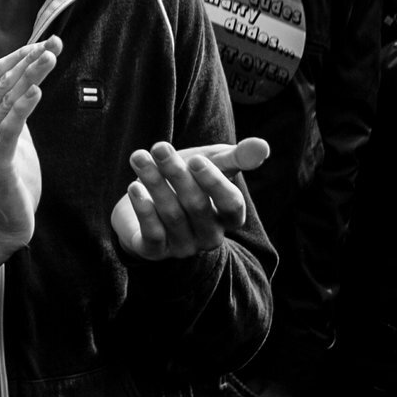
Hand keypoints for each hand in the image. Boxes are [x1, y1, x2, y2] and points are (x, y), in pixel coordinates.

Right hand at [0, 37, 56, 283]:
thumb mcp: (12, 142)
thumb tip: (29, 85)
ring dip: (31, 76)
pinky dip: (23, 107)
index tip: (45, 42)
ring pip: (7, 100)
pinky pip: (9, 129)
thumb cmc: (7, 185)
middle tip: (55, 43)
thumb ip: (13, 115)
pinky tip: (37, 91)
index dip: (20, 56)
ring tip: (51, 57)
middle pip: (2, 83)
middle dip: (30, 60)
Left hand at [110, 139, 268, 261]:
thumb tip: (263, 145)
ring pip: (172, 215)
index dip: (215, 183)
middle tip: (159, 147)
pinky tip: (134, 188)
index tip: (196, 160)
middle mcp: (210, 236)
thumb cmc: (185, 179)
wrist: (143, 199)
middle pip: (197, 206)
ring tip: (139, 157)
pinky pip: (153, 234)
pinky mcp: (156, 251)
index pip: (231, 204)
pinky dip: (144, 210)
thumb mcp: (210, 164)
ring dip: (155, 183)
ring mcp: (183, 246)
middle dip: (177, 174)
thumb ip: (236, 157)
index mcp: (228, 217)